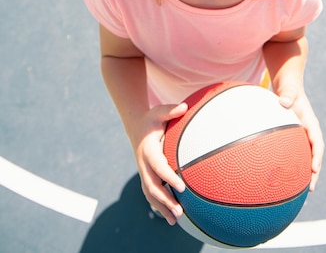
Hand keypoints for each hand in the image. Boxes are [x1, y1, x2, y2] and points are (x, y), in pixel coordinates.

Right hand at [132, 102, 187, 223]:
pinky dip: (159, 206)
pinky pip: (151, 194)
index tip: (181, 187)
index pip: (158, 166)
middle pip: (152, 186)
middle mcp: (143, 164)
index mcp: (148, 150)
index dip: (168, 177)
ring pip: (150, 194)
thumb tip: (185, 107)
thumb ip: (171, 110)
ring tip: (176, 220)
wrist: (137, 127)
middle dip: (165, 200)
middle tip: (180, 211)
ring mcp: (144, 172)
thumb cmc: (152, 119)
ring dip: (161, 207)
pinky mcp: (146, 177)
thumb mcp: (159, 112)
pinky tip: (170, 217)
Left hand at [278, 87, 323, 191]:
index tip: (314, 168)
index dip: (317, 156)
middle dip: (314, 173)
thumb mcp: (289, 90)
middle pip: (315, 155)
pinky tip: (284, 178)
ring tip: (300, 191)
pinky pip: (296, 154)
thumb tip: (284, 102)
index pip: (317, 142)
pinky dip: (293, 166)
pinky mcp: (295, 139)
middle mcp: (309, 133)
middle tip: (311, 188)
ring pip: (306, 158)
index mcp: (311, 124)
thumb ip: (288, 96)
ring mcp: (303, 137)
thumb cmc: (289, 89)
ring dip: (305, 173)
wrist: (288, 87)